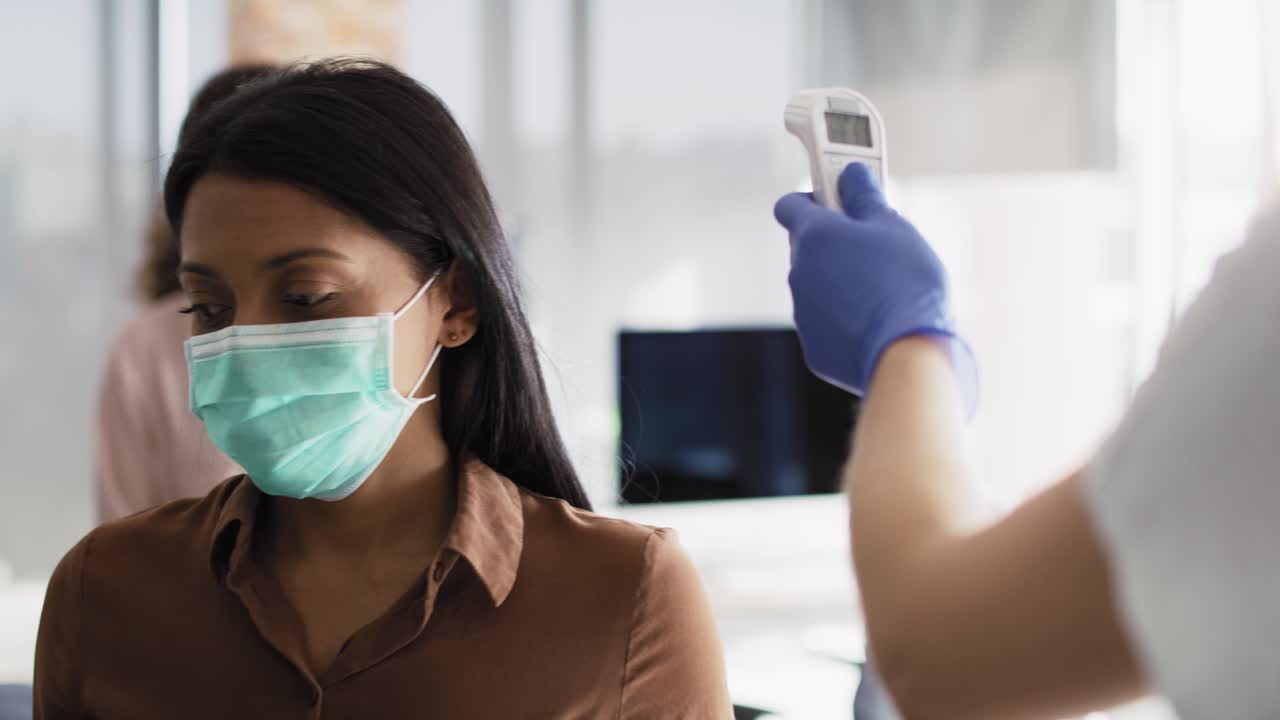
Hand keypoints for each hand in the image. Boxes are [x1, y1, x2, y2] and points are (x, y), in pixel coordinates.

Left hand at [773, 163, 976, 413]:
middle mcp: (799, 272)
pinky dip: (843, 316)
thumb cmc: (904, 284)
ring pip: (816, 285)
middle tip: (871, 242)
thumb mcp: (894, 227)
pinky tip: (876, 319)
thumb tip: (853, 174)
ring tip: (881, 286)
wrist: (908, 352)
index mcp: (814, 236)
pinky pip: (825, 321)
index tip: (837, 198)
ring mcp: (803, 312)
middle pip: (807, 246)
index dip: (813, 198)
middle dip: (833, 240)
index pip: (790, 204)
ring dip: (839, 279)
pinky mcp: (814, 346)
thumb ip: (866, 197)